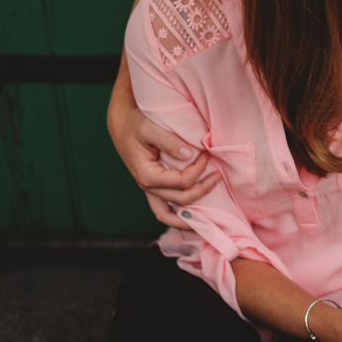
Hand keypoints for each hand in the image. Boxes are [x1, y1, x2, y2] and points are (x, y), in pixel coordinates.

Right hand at [106, 67, 218, 228]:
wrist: (123, 123)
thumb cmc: (136, 123)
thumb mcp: (150, 128)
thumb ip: (169, 141)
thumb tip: (190, 156)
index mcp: (147, 174)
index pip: (181, 181)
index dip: (198, 171)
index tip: (208, 154)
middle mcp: (147, 186)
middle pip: (180, 200)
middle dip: (203, 190)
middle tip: (218, 175)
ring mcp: (149, 189)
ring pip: (169, 215)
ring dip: (190, 218)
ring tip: (210, 217)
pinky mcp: (153, 187)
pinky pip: (165, 209)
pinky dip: (179, 215)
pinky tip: (195, 215)